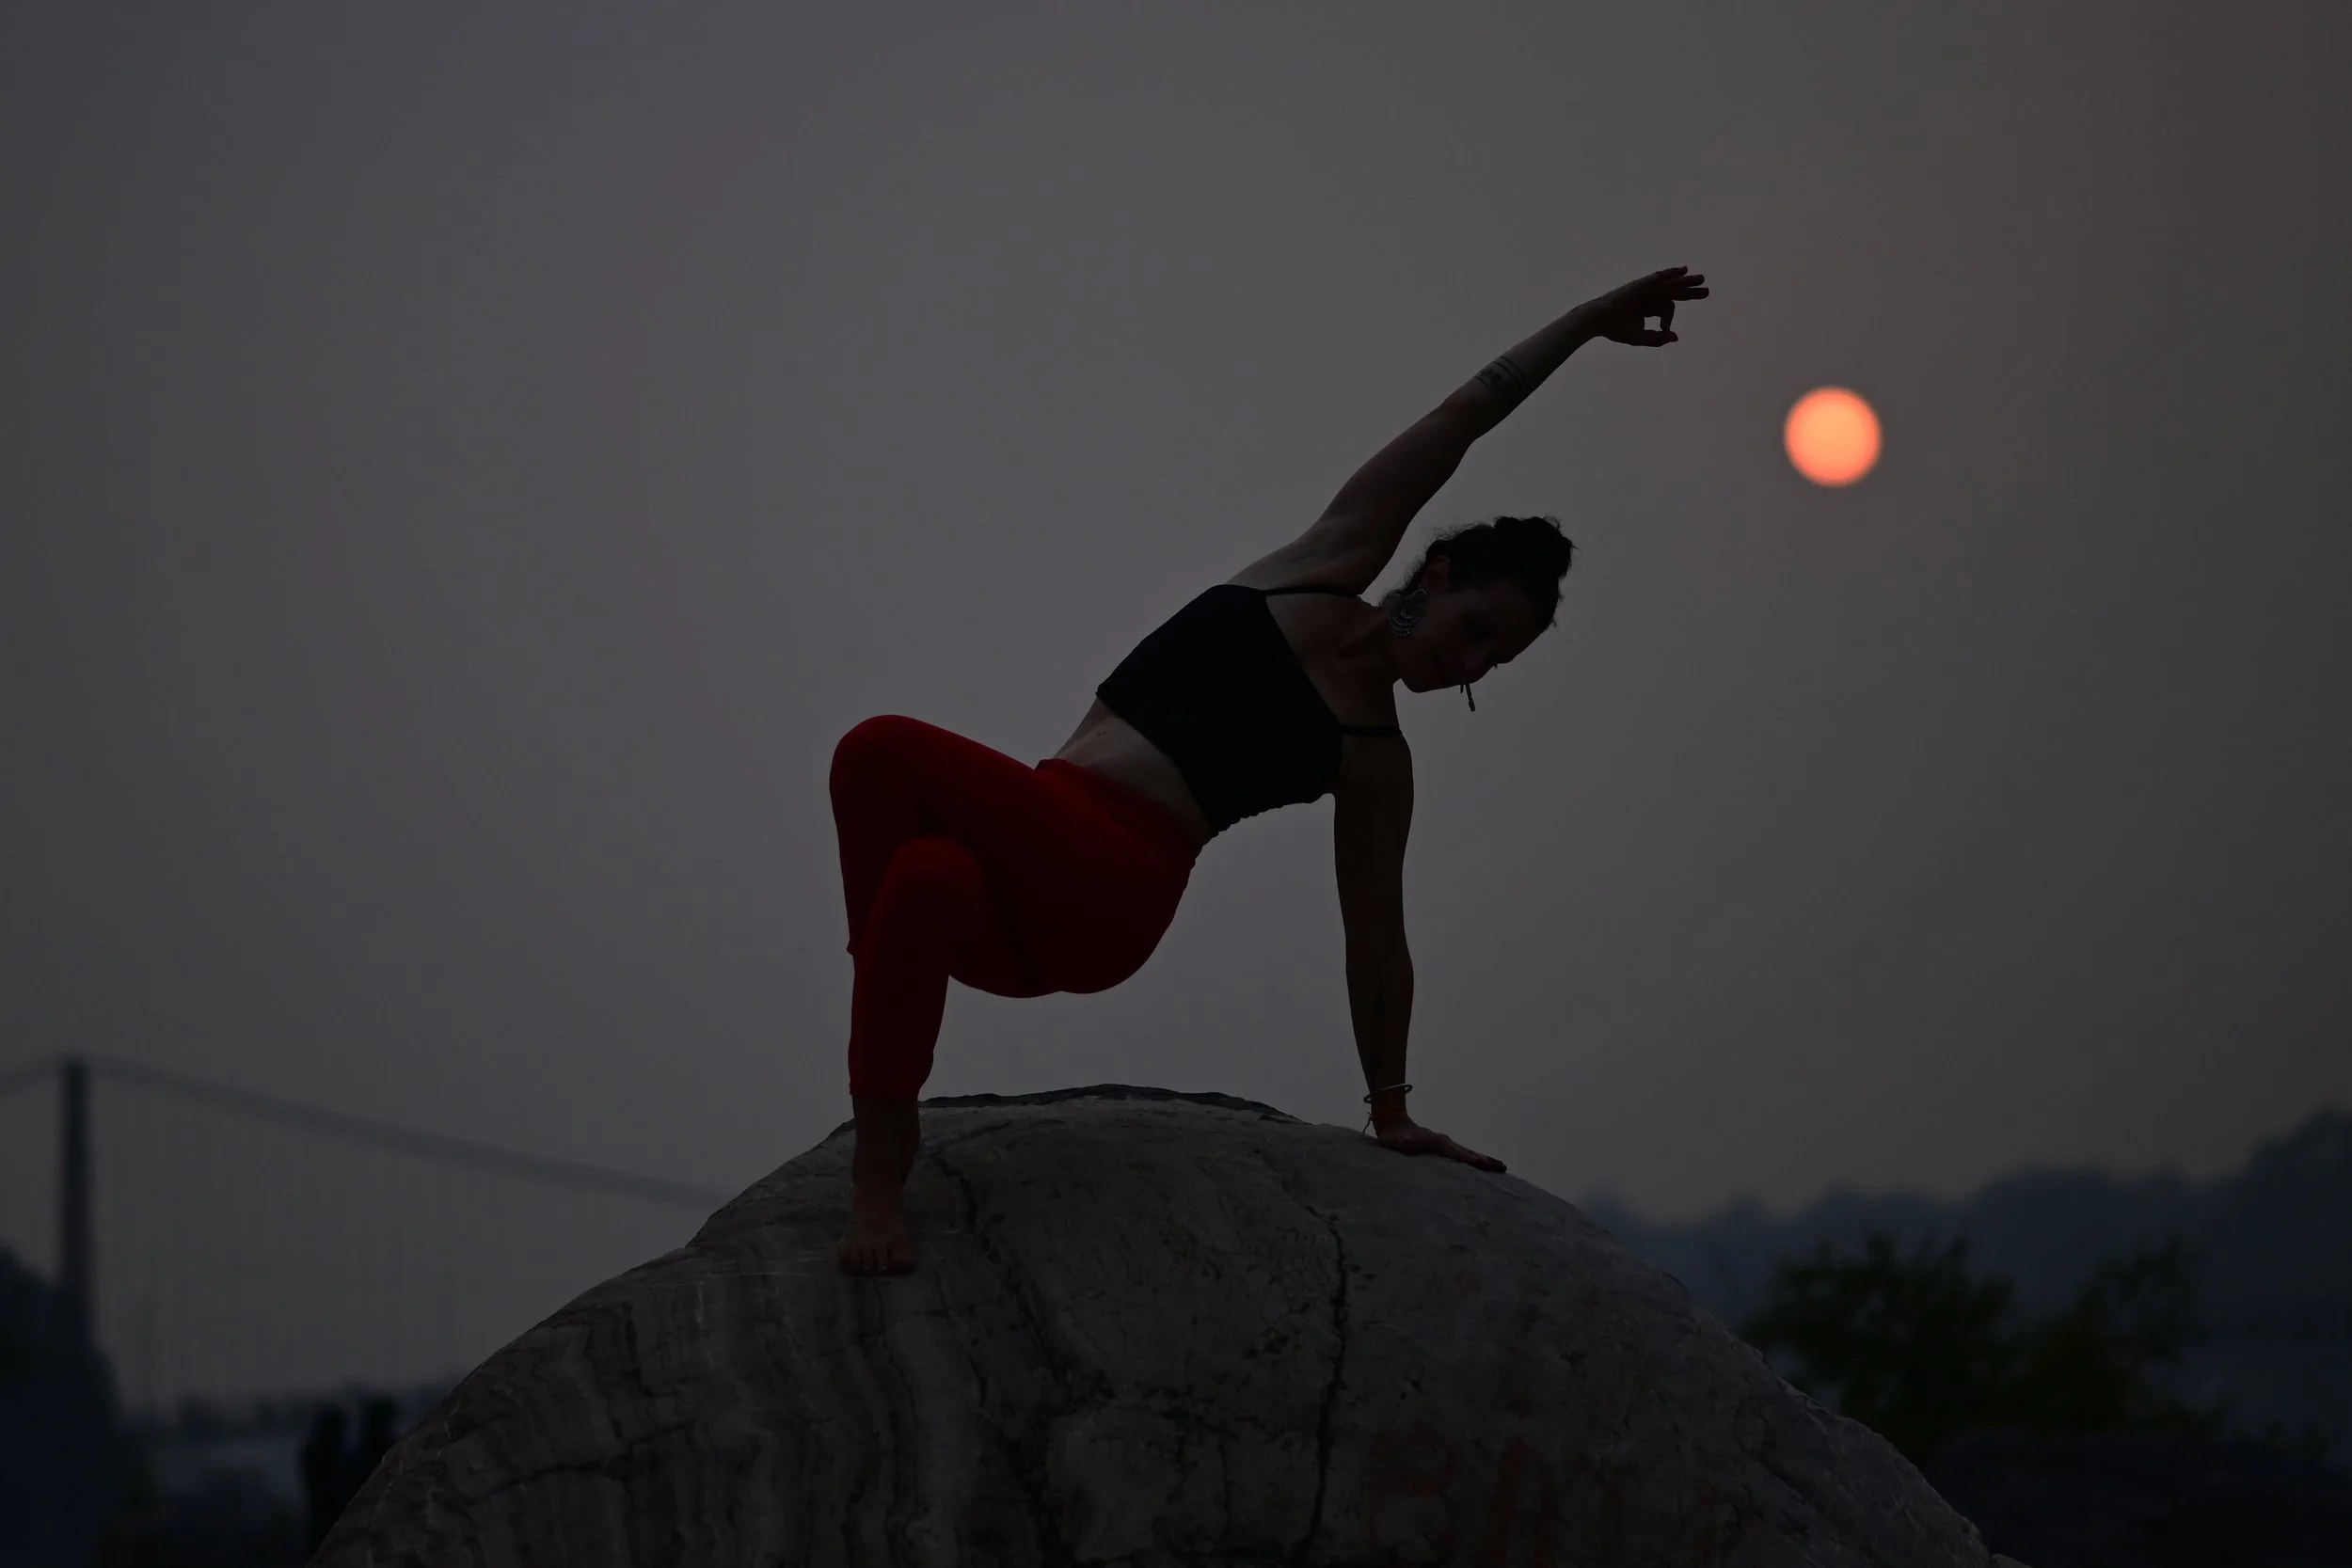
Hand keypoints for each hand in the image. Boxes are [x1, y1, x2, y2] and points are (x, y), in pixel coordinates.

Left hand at [1370, 1116, 1506, 1172]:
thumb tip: (1412, 1146)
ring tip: (1499, 1167)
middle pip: (1469, 1152)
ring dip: (1483, 1159)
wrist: (1392, 1121)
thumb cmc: (1393, 1137)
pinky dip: (1473, 1158)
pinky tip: (1479, 1165)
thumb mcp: (1396, 1142)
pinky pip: (1461, 1154)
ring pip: (1467, 1152)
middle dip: (1485, 1160)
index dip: (1472, 1161)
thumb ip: (1405, 1144)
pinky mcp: (1441, 1146)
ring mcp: (1444, 1143)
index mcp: (1438, 1143)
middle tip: (1503, 1168)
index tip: (1487, 1166)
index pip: (1459, 1154)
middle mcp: (1445, 1142)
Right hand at [1580, 265, 1708, 347]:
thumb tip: (1676, 336)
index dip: (1668, 319)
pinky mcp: (1640, 284)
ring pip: (1670, 284)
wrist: (1597, 321)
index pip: (1667, 308)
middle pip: (1674, 292)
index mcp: (1648, 307)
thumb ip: (1658, 338)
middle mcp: (1648, 296)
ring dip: (1686, 281)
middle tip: (1706, 292)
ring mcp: (1645, 289)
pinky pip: (1658, 277)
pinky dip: (1670, 273)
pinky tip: (1683, 269)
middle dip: (1690, 292)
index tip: (1665, 328)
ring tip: (1701, 279)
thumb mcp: (1640, 338)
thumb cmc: (1615, 329)